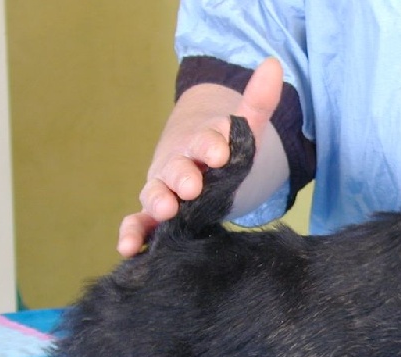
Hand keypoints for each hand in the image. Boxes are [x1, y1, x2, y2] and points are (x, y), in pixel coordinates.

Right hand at [117, 58, 283, 256]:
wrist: (197, 162)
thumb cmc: (222, 149)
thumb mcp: (244, 128)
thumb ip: (258, 102)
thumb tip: (273, 64)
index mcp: (200, 142)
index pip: (206, 140)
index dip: (213, 143)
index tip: (222, 149)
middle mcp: (177, 165)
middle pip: (177, 168)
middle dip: (183, 175)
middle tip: (192, 184)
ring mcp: (163, 189)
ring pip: (155, 193)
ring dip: (158, 200)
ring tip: (165, 209)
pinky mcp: (153, 214)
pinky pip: (138, 224)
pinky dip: (131, 234)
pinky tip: (127, 248)